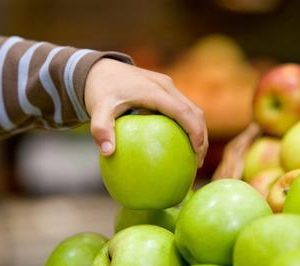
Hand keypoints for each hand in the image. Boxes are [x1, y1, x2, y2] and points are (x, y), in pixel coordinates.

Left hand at [85, 58, 207, 166]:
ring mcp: (167, 86)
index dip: (195, 132)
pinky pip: (182, 108)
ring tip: (194, 157)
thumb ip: (101, 129)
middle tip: (197, 162)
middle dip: (201, 136)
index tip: (196, 153)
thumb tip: (107, 152)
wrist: (98, 69)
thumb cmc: (99, 89)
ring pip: (192, 109)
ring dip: (197, 131)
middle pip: (195, 112)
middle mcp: (166, 86)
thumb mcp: (97, 109)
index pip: (184, 112)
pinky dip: (187, 126)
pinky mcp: (165, 89)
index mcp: (155, 90)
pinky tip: (179, 145)